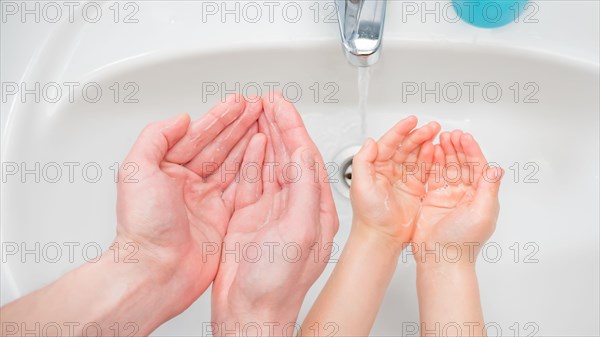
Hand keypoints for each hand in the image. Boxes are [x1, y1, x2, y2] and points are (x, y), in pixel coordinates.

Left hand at [115, 95, 260, 315]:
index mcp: (166, 170)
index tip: (236, 102)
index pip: (197, 136)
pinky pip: (242, 187)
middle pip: (219, 146)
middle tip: (257, 106)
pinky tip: (263, 153)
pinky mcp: (223, 217)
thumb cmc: (142, 227)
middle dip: (239, 124)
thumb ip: (155, 137)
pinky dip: (254, 168)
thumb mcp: (136, 170)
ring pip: (233, 162)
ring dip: (249, 141)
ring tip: (264, 122)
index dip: (219, 117)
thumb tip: (180, 119)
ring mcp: (206, 200)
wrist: (156, 269)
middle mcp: (187, 184)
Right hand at [211, 94, 338, 334]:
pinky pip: (252, 180)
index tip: (281, 104)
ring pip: (270, 163)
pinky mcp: (250, 217)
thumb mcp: (301, 234)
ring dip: (264, 135)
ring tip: (257, 111)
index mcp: (314, 209)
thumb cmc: (277, 287)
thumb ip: (304, 192)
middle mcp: (295, 207)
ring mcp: (272, 211)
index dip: (293, 126)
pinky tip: (249, 143)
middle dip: (279, 123)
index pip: (305, 156)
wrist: (248, 313)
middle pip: (288, 154)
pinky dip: (251, 158)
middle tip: (268, 99)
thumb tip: (302, 156)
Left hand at [350, 116, 439, 250]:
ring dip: (427, 144)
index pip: (389, 142)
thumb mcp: (360, 185)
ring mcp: (403, 179)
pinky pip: (425, 170)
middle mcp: (389, 170)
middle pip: (406, 146)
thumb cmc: (369, 216)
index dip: (401, 130)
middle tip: (432, 127)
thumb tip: (370, 141)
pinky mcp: (415, 189)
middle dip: (419, 134)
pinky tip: (438, 152)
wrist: (381, 238)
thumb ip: (363, 161)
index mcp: (375, 166)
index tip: (412, 120)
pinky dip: (432, 160)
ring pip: (417, 155)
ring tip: (438, 136)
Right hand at [412, 130, 503, 265]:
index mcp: (480, 196)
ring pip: (447, 167)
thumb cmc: (463, 242)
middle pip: (462, 164)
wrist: (441, 259)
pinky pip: (432, 176)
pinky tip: (429, 153)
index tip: (464, 137)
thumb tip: (497, 169)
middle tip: (449, 134)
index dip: (471, 150)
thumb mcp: (482, 213)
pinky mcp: (432, 199)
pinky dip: (431, 163)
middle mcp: (465, 194)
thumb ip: (489, 189)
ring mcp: (448, 196)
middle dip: (456, 147)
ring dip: (444, 152)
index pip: (477, 167)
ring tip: (439, 139)